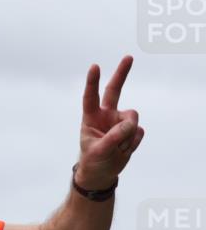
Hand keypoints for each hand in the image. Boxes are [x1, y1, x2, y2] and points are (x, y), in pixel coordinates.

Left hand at [76, 55, 144, 188]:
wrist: (102, 173)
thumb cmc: (93, 160)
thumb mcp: (99, 151)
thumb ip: (113, 137)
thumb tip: (131, 124)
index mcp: (91, 118)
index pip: (91, 97)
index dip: (92, 82)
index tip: (95, 67)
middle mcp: (106, 115)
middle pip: (115, 90)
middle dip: (121, 74)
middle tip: (128, 57)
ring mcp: (120, 121)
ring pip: (132, 120)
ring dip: (127, 137)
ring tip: (117, 148)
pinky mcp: (132, 130)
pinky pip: (138, 133)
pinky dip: (133, 144)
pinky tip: (124, 150)